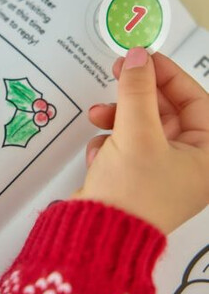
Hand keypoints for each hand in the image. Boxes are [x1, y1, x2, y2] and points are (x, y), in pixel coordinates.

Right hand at [75, 48, 208, 233]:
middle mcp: (188, 163)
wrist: (96, 236)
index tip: (145, 57)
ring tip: (97, 116)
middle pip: (165, 110)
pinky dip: (109, 143)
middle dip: (136, 95)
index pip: (196, 100)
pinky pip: (125, 144)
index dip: (169, 75)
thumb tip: (138, 57)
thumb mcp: (136, 133)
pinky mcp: (135, 176)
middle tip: (119, 72)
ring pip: (141, 125)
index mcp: (206, 156)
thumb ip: (137, 89)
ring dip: (117, 117)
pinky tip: (99, 155)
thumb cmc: (131, 196)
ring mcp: (160, 170)